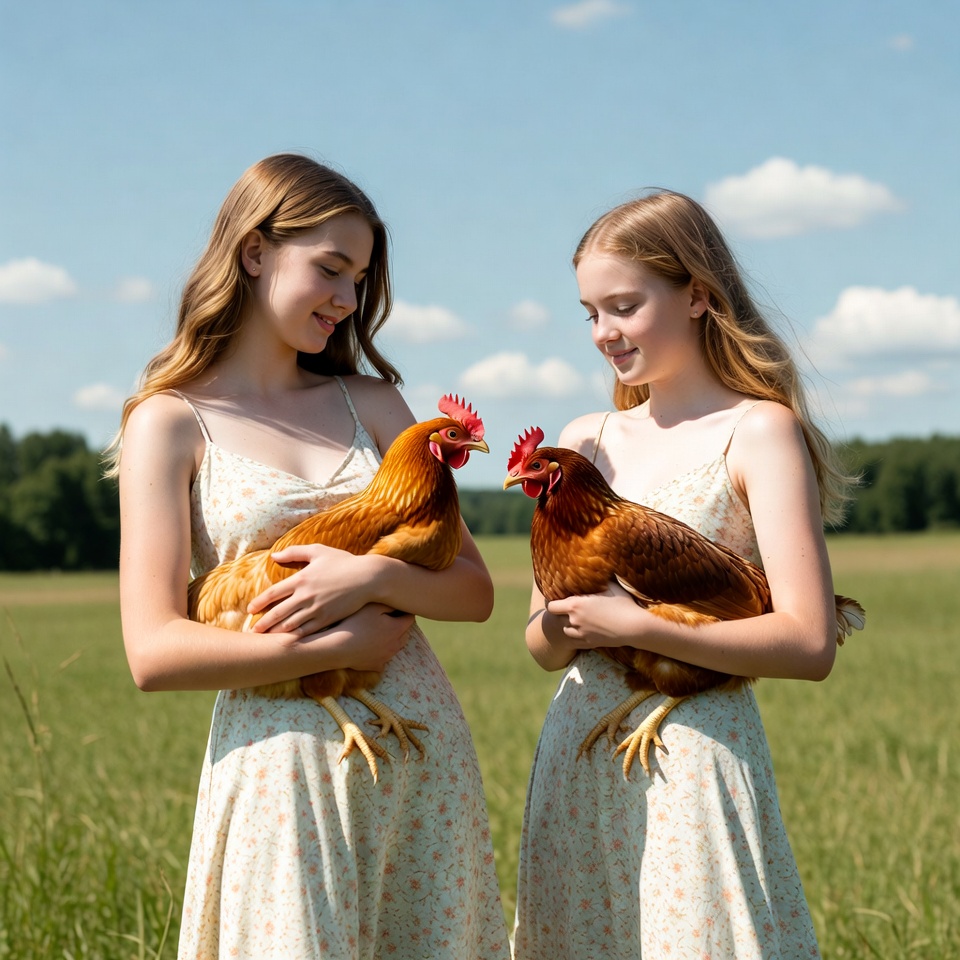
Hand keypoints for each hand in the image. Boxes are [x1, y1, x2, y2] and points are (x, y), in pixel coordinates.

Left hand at [248, 543, 384, 635]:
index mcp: (301, 579)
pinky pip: (307, 631)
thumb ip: (295, 552)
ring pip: (290, 625)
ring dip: (276, 632)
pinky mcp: (327, 619)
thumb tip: (274, 555)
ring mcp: (316, 609)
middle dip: (263, 623)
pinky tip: (288, 641)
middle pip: (277, 613)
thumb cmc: (343, 562)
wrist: (368, 578)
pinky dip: (295, 637)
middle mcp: (305, 596)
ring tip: (266, 638)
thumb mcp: (319, 551)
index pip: (273, 593)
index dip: (259, 602)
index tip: (250, 609)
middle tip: (253, 631)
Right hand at [321, 603, 414, 672]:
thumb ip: (389, 604)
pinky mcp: (377, 666)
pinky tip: (372, 649)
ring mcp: (387, 657)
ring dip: (392, 640)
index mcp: (397, 629)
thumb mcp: (373, 607)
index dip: (406, 612)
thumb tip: (399, 604)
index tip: (399, 608)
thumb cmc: (356, 624)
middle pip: (405, 634)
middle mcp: (395, 645)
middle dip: (401, 626)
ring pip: (396, 648)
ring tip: (381, 633)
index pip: (410, 618)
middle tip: (392, 619)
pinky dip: (381, 654)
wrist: (339, 648)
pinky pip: (383, 660)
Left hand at [545, 582, 646, 649]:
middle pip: (557, 618)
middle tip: (568, 609)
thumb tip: (593, 571)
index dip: (553, 603)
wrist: (634, 626)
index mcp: (575, 604)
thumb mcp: (609, 586)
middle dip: (561, 614)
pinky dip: (577, 635)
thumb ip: (596, 580)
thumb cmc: (623, 603)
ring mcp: (581, 633)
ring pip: (566, 630)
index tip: (558, 600)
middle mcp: (574, 620)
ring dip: (569, 625)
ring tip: (577, 619)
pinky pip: (576, 640)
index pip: (551, 606)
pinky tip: (585, 629)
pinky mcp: (589, 643)